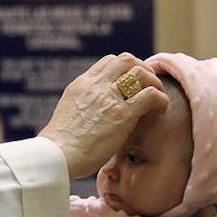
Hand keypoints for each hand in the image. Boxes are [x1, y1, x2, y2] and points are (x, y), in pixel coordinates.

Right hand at [39, 53, 168, 178]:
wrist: (56, 156)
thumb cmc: (60, 146)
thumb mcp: (68, 115)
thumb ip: (83, 107)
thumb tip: (92, 115)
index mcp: (82, 85)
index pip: (108, 62)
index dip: (126, 68)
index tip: (133, 82)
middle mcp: (96, 86)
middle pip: (126, 60)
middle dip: (143, 69)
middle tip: (149, 85)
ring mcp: (109, 98)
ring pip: (140, 72)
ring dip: (154, 82)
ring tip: (157, 97)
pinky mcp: (121, 115)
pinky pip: (150, 95)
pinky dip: (160, 99)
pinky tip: (161, 109)